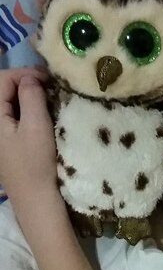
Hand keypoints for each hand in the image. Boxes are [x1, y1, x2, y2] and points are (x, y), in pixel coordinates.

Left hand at [0, 68, 56, 203]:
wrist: (34, 195)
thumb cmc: (35, 161)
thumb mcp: (36, 125)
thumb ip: (31, 96)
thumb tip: (31, 78)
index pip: (2, 80)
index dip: (26, 73)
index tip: (51, 78)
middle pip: (2, 88)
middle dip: (25, 82)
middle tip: (51, 86)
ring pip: (7, 100)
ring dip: (27, 94)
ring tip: (49, 96)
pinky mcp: (4, 138)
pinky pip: (11, 112)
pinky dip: (25, 106)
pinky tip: (41, 111)